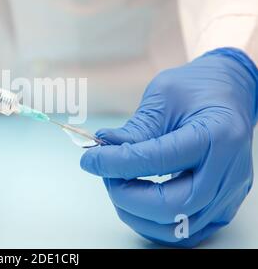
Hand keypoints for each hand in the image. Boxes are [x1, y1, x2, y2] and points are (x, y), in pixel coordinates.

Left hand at [81, 48, 256, 246]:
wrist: (230, 94)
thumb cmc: (196, 89)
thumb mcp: (163, 97)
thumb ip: (135, 129)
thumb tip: (102, 148)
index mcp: (216, 135)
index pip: (159, 160)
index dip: (116, 163)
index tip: (90, 160)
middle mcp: (228, 170)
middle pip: (172, 206)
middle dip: (127, 196)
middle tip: (106, 176)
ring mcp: (228, 193)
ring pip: (177, 227)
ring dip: (136, 213)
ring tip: (119, 185)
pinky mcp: (223, 206)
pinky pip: (186, 231)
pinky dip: (154, 222)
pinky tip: (137, 200)